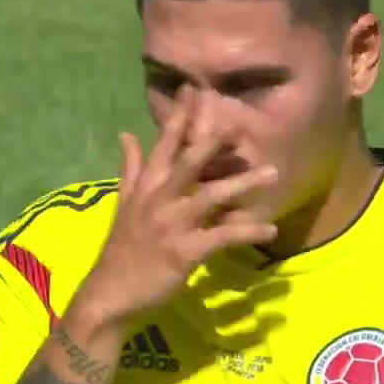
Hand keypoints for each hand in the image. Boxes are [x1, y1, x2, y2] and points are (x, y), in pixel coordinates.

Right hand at [68, 86, 278, 329]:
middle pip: (189, 162)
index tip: (195, 89)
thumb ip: (130, 168)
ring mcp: (171, 225)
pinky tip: (269, 229)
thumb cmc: (121, 250)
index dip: (180, 116)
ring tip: (273, 173)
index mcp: (144, 186)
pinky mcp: (184, 252)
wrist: (109, 294)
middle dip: (214, 140)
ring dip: (244, 184)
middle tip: (240, 122)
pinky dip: (247, 232)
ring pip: (211, 196)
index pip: (163, 144)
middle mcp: (157, 199)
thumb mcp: (122, 204)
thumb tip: (126, 133)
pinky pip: (221, 237)